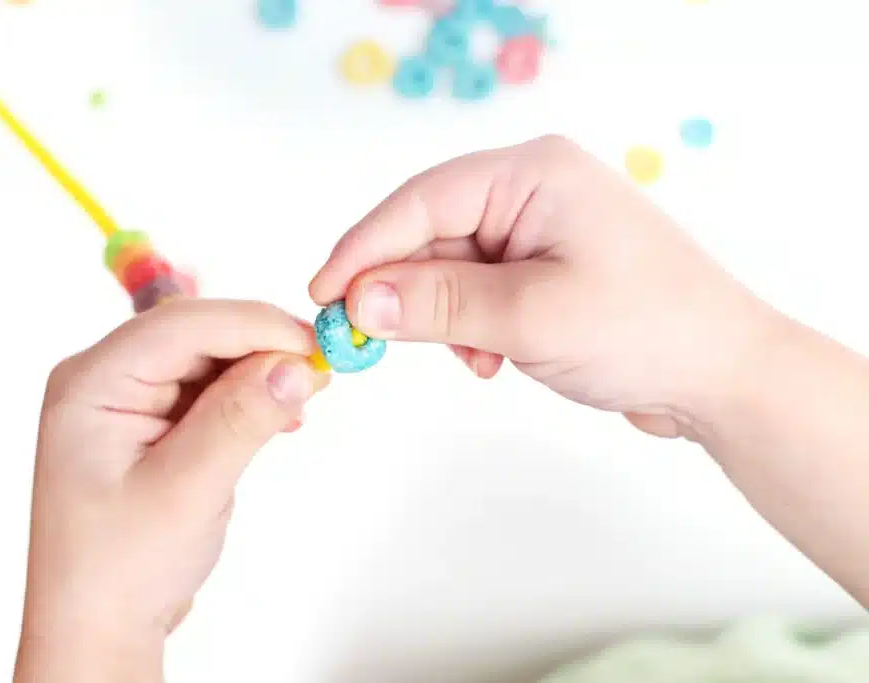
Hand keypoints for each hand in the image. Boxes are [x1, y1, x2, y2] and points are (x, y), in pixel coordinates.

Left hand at [14, 297, 326, 682]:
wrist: (99, 626)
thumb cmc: (118, 570)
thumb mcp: (184, 492)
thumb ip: (238, 421)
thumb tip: (295, 367)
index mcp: (91, 384)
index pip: (180, 326)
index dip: (251, 324)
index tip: (311, 343)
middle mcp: (106, 381)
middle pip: (197, 334)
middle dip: (260, 346)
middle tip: (319, 369)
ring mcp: (131, 403)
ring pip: (211, 360)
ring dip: (261, 372)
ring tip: (306, 395)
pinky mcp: (157, 425)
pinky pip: (213, 391)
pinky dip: (251, 398)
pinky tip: (282, 416)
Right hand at [310, 135, 780, 438]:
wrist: (725, 377)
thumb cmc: (647, 329)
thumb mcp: (530, 316)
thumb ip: (438, 303)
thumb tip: (360, 300)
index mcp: (533, 173)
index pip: (422, 201)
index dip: (364, 249)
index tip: (322, 295)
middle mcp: (532, 192)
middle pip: (431, 234)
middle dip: (403, 291)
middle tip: (364, 341)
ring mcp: (539, 232)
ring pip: (450, 269)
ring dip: (442, 319)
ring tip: (472, 359)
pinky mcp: (544, 272)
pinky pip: (478, 293)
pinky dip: (469, 329)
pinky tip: (490, 361)